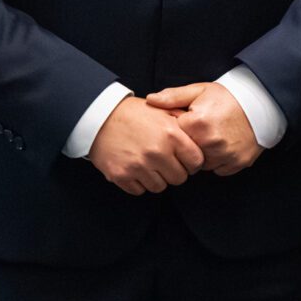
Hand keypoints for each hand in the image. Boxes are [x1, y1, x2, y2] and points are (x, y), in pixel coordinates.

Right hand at [89, 94, 207, 193]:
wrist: (99, 117)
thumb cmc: (133, 114)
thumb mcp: (163, 110)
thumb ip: (183, 122)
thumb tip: (200, 134)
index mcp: (171, 134)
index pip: (196, 162)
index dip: (192, 162)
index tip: (185, 160)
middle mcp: (157, 152)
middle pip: (179, 178)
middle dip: (174, 171)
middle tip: (165, 162)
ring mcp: (138, 166)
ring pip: (160, 187)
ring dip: (157, 178)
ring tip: (149, 164)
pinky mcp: (122, 175)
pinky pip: (139, 190)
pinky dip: (139, 183)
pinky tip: (136, 169)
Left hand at [147, 81, 262, 174]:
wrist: (263, 102)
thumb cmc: (228, 96)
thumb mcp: (200, 90)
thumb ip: (173, 96)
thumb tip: (150, 100)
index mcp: (197, 124)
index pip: (174, 138)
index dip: (178, 130)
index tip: (187, 122)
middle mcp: (210, 142)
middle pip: (186, 154)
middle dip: (190, 145)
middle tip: (200, 131)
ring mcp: (225, 154)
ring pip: (202, 164)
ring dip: (203, 155)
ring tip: (212, 137)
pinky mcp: (238, 162)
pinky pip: (219, 170)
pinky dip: (219, 161)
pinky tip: (223, 146)